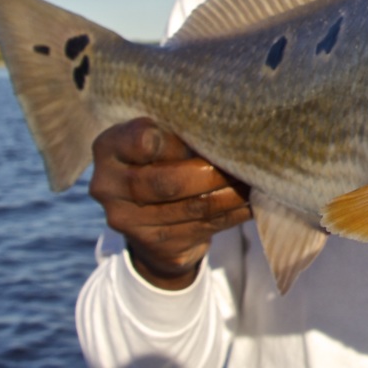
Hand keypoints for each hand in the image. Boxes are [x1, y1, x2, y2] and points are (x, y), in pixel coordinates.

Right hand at [89, 118, 251, 289]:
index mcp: (109, 147)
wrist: (147, 212)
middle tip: (248, 160)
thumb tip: (232, 122)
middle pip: (169, 181)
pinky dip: (234, 213)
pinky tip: (253, 201)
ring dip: (232, 194)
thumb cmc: (162, 155)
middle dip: (214, 172)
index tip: (211, 132)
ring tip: (259, 179)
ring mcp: (129, 222)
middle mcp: (109, 187)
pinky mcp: (158, 245)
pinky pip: (205, 228)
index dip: (180, 140)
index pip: (142, 140)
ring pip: (193, 208)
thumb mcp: (159, 132)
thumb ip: (179, 126)